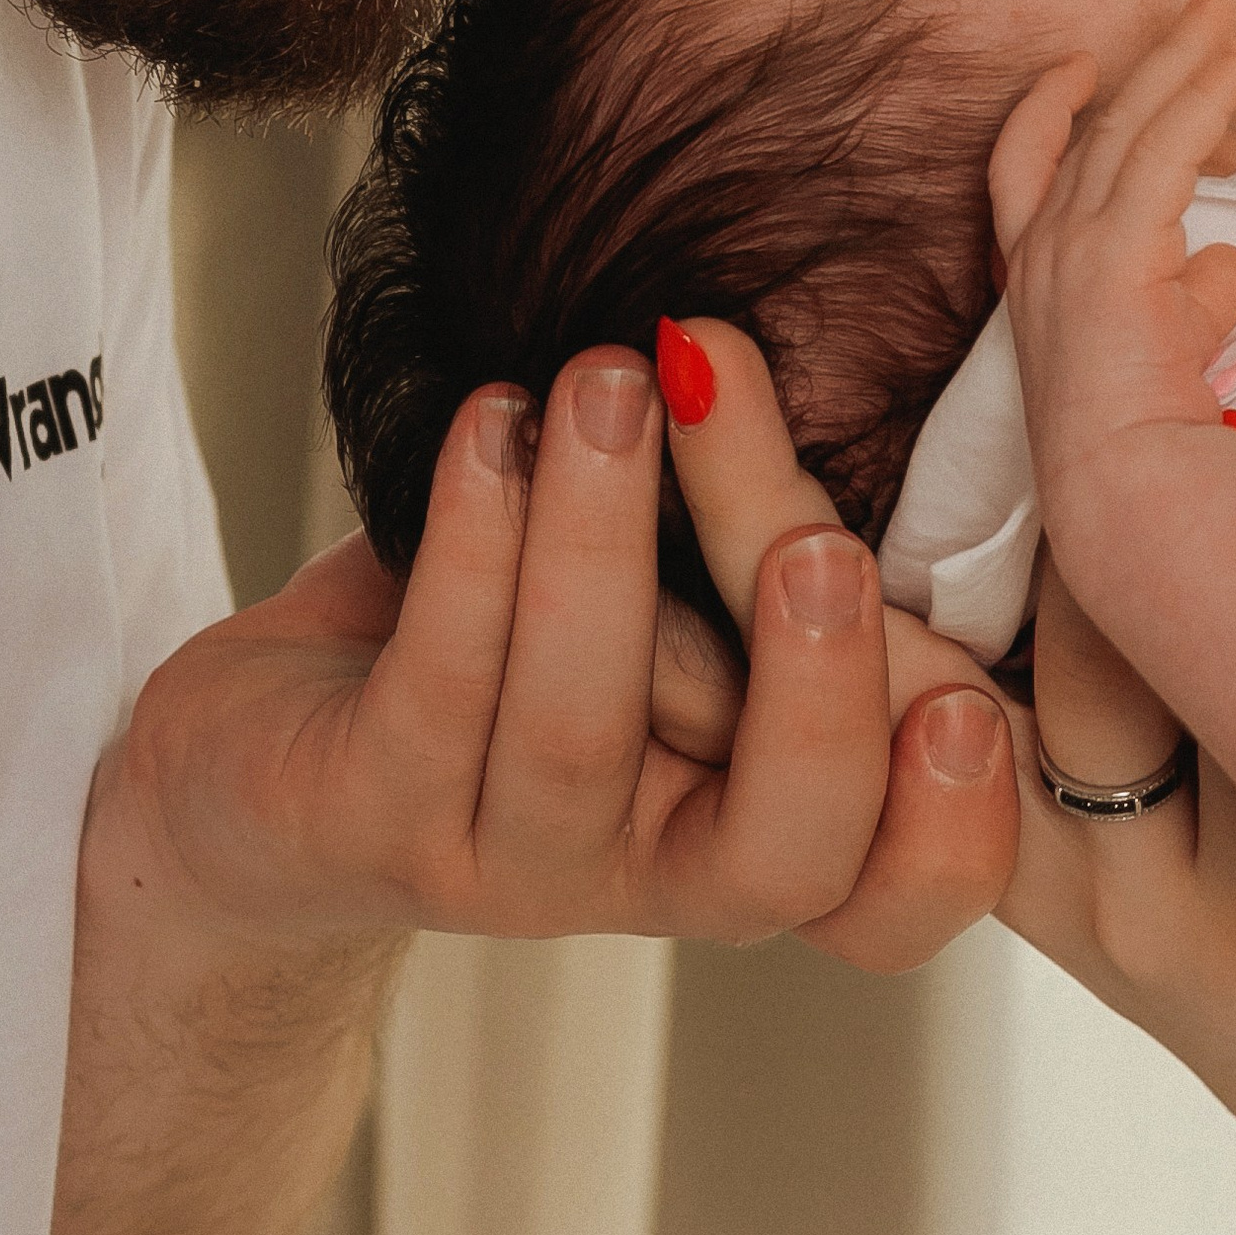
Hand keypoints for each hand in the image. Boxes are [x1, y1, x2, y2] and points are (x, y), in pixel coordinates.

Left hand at [112, 340, 1015, 970]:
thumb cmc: (498, 642)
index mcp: (752, 822)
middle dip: (812, 695)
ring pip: (578, 732)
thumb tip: (855, 343)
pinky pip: (437, 682)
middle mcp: (650, 871)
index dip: (954, 833)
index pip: (889, 891)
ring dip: (603, 542)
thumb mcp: (664, 592)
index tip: (971, 708)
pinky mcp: (372, 818)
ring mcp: (509, 862)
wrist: (263, 754)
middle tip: (814, 541)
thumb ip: (758, 530)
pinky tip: (491, 422)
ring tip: (615, 378)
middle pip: (780, 852)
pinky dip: (475, 535)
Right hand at [987, 0, 1235, 573]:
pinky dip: (1207, 95)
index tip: (1080, 68)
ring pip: (1135, 123)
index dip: (1045, 112)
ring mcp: (1071, 247)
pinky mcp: (1116, 249)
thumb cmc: (1141, 436)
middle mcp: (1041, 252)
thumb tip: (1223, 260)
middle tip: (1204, 0)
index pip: (1022, 172)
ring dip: (1189, 59)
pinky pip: (1169, 148)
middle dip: (1152, 57)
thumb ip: (1187, 293)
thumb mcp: (1164, 345)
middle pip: (1094, 127)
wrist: (1124, 488)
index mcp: (1037, 278)